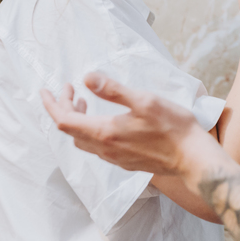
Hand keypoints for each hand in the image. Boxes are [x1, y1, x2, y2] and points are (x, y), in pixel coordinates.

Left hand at [40, 73, 214, 175]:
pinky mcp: (126, 162)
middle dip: (64, 109)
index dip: (52, 104)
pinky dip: (91, 130)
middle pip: (71, 131)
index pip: (65, 120)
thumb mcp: (144, 100)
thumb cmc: (173, 127)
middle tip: (69, 90)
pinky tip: (106, 120)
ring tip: (84, 102)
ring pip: (83, 140)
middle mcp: (105, 149)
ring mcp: (115, 158)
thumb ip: (113, 90)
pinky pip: (98, 147)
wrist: (192, 158)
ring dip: (78, 121)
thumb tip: (86, 78)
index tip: (47, 90)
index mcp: (105, 132)